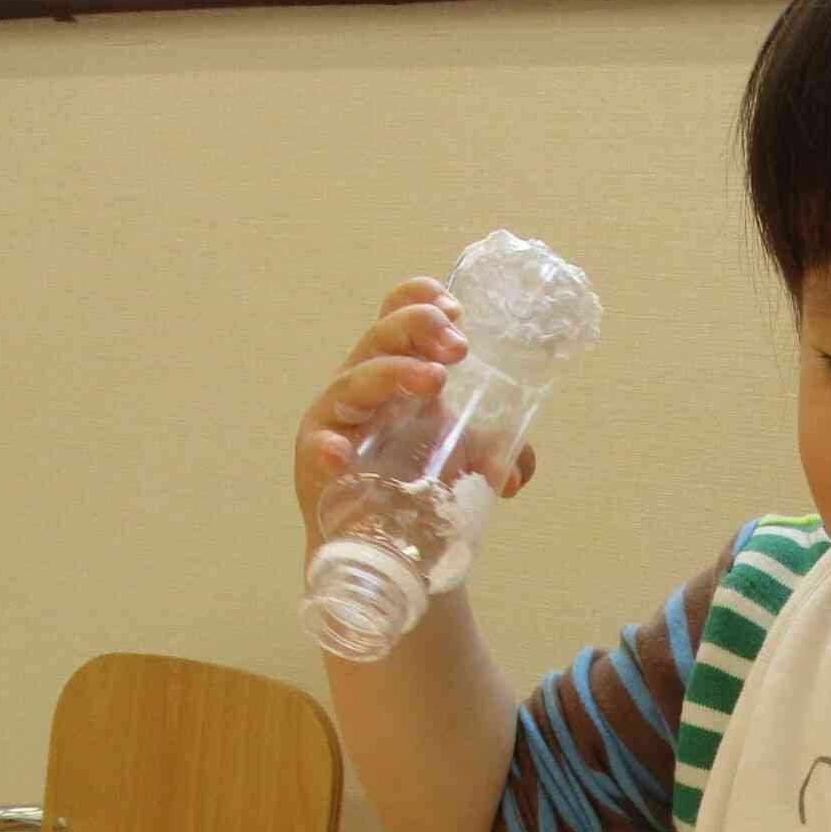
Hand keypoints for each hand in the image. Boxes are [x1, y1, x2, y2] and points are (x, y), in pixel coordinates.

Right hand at [292, 277, 537, 540]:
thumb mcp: (460, 453)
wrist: (375, 532)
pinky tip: (341, 454)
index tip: (457, 311)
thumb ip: (496, 451)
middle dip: (418, 328)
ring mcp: (336, 418)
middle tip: (459, 349)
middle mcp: (363, 382)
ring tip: (434, 381)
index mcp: (396, 367)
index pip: (398, 313)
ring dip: (393, 374)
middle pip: (381, 337)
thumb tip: (514, 473)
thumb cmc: (412, 471)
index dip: (421, 300)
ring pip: (355, 381)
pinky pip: (319, 446)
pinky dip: (329, 447)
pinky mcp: (317, 460)